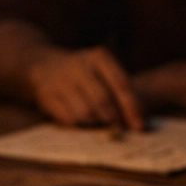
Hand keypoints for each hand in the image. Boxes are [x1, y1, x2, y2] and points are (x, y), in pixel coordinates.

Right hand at [27, 47, 144, 129]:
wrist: (46, 66)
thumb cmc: (88, 76)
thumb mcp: (105, 73)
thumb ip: (123, 94)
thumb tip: (138, 122)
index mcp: (99, 57)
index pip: (121, 84)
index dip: (132, 108)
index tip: (139, 127)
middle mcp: (79, 66)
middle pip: (103, 101)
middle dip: (113, 119)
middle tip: (118, 128)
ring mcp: (60, 80)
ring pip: (85, 114)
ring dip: (96, 124)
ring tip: (99, 123)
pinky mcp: (47, 95)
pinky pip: (69, 120)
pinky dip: (80, 126)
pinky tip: (82, 122)